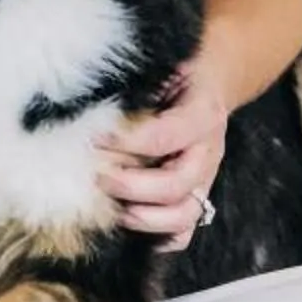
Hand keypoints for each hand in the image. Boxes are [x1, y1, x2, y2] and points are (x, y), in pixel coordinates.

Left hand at [98, 64, 229, 250]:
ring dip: (144, 219)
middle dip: (130, 186)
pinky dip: (160, 238)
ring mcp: (206, 177)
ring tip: (112, 210)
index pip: (163, 136)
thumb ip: (138, 83)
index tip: (92, 138)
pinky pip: (186, 232)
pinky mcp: (198, 195)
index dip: (124, 142)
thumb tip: (88, 101)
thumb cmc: (179, 68)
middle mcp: (208, 150)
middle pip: (176, 184)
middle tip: (96, 177)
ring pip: (184, 215)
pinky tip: (131, 227)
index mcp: (203, 113)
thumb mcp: (165, 64)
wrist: (214, 75)